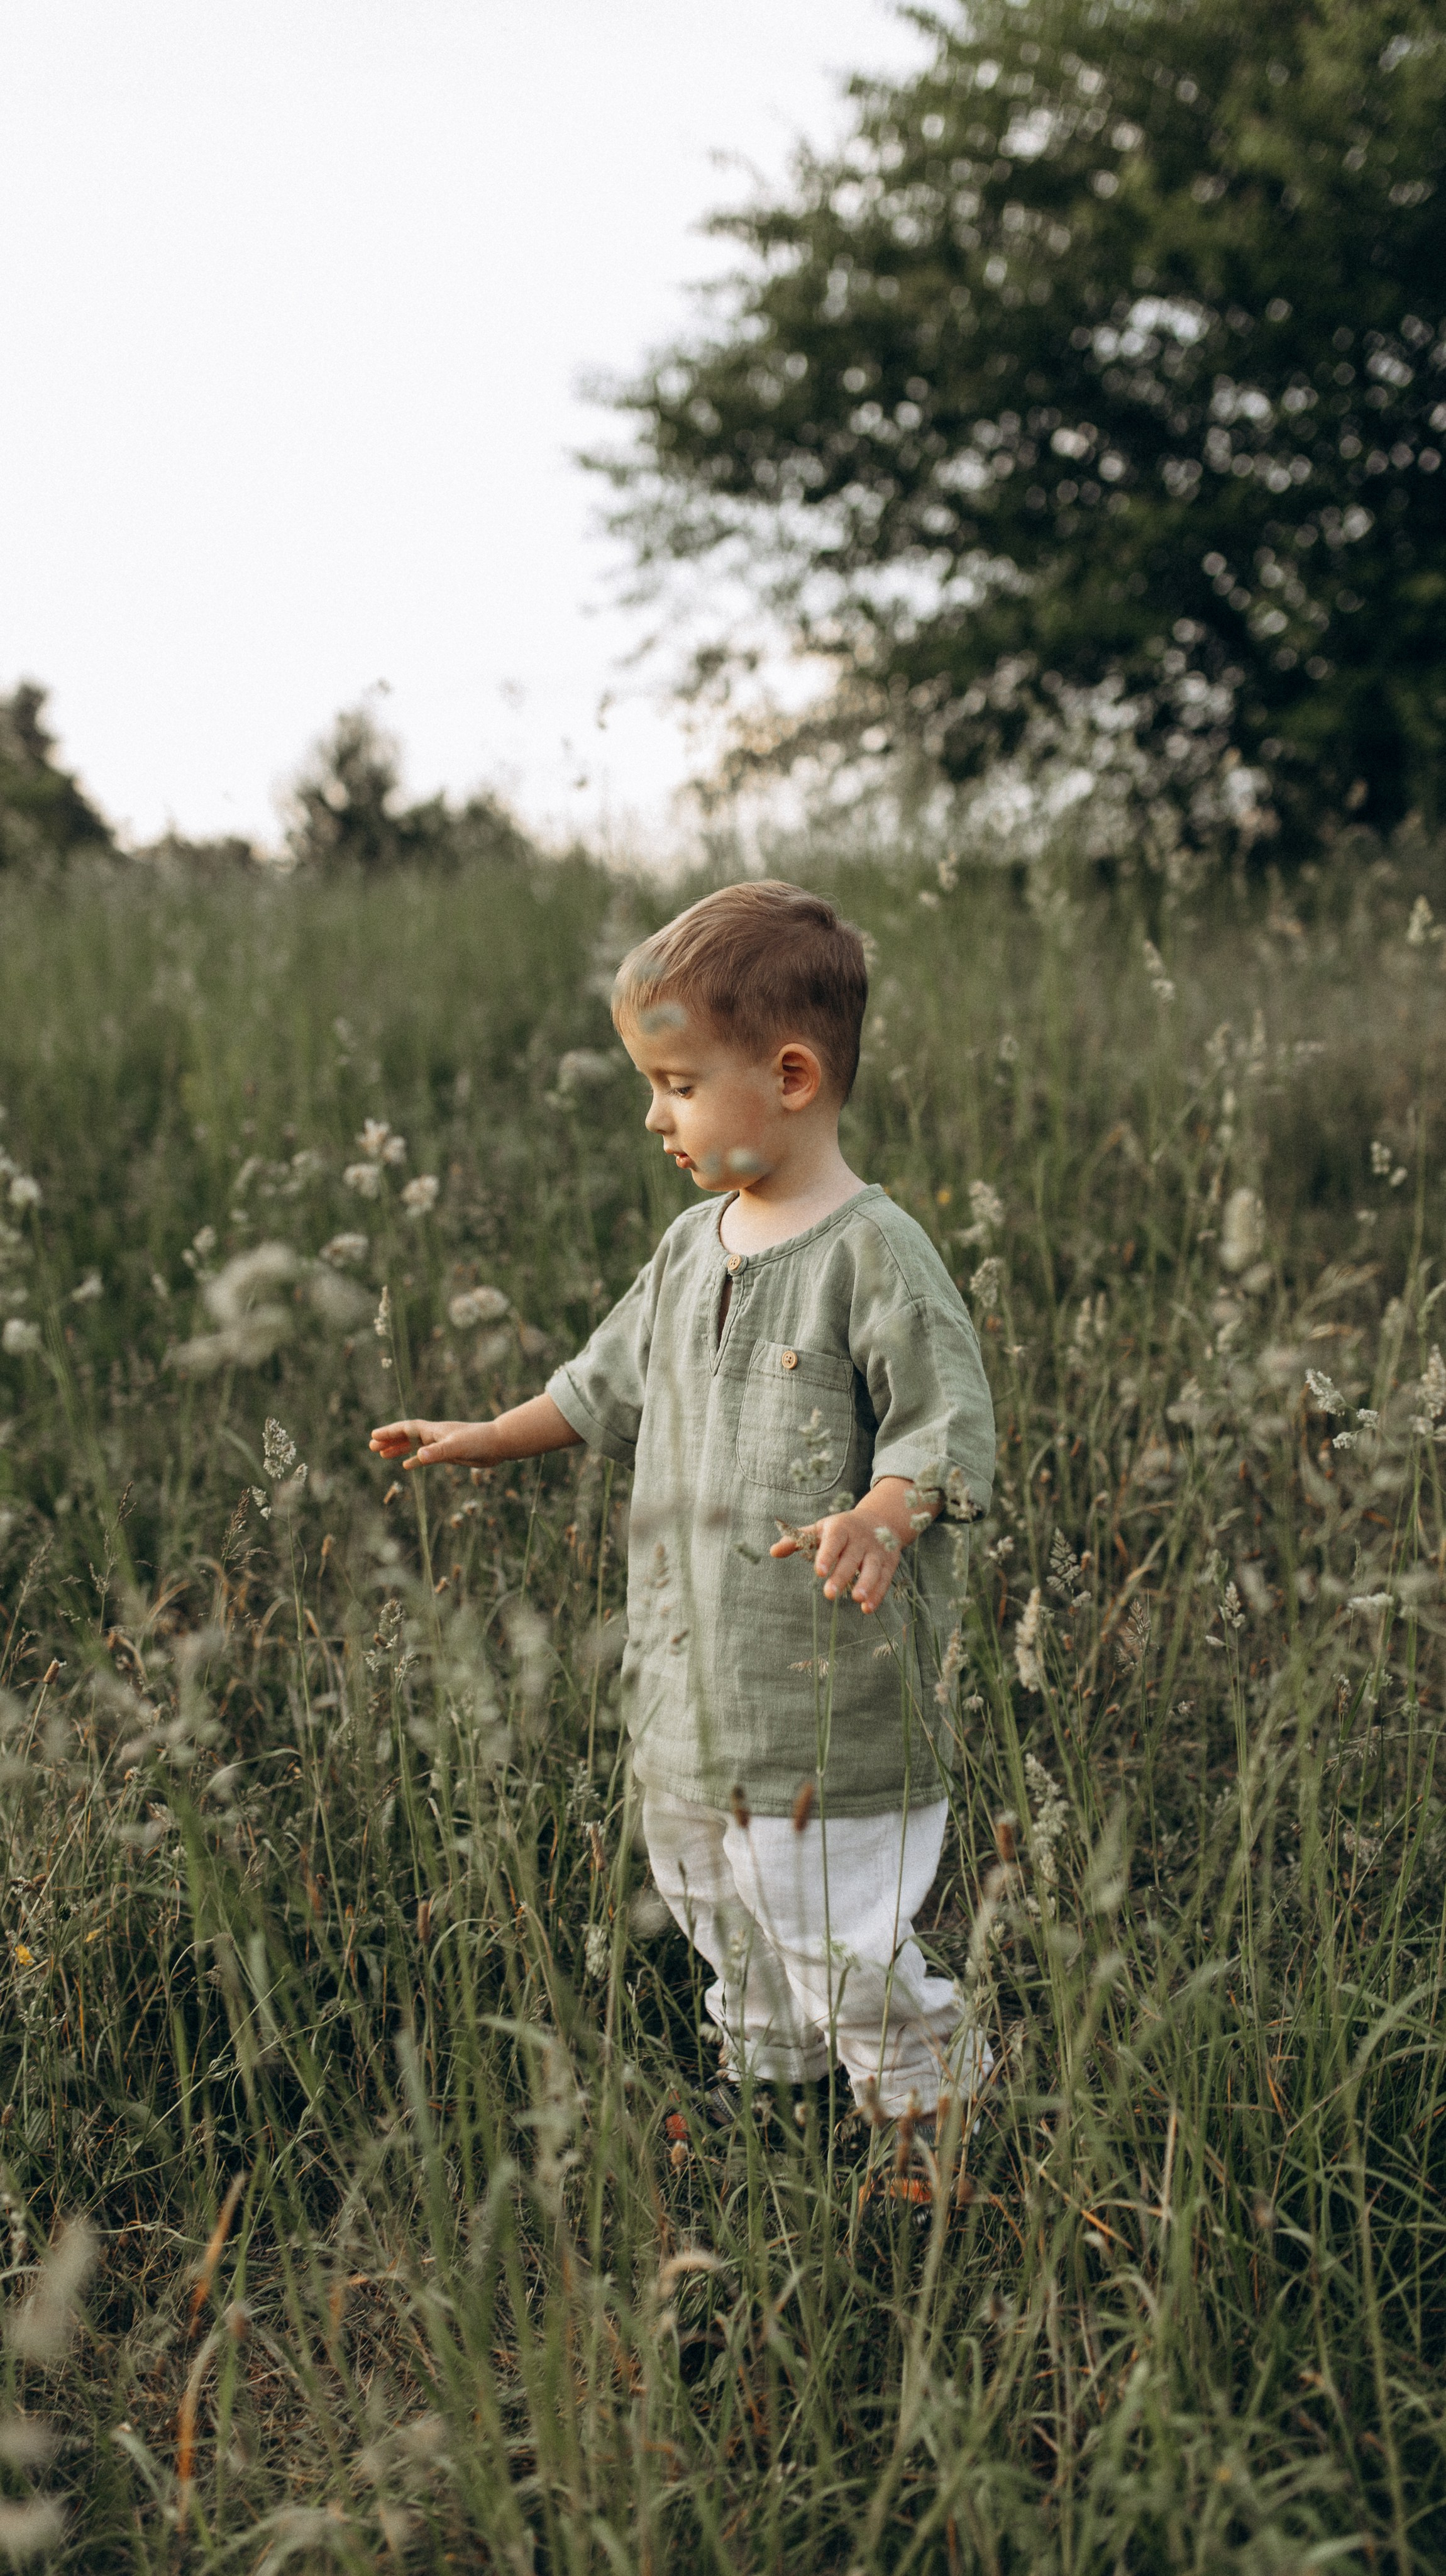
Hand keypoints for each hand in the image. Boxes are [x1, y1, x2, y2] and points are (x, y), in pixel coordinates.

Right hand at [369, 1417, 494, 1469]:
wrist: (498, 1444)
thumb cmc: (478, 1442)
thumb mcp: (456, 1448)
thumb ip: (436, 1453)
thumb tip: (417, 1457)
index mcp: (433, 1431)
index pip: (406, 1429)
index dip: (389, 1432)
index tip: (373, 1436)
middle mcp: (435, 1435)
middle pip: (406, 1435)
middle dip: (388, 1440)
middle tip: (371, 1447)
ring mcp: (441, 1444)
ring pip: (414, 1445)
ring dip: (398, 1449)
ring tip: (382, 1455)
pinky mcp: (448, 1453)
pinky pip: (426, 1456)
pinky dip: (415, 1460)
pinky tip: (406, 1466)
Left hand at [770, 1495, 905, 1615]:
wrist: (880, 1519)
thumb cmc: (841, 1529)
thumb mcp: (820, 1529)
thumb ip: (798, 1540)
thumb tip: (773, 1551)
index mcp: (841, 1528)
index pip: (834, 1541)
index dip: (826, 1555)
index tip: (818, 1572)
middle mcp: (860, 1539)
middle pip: (851, 1558)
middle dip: (842, 1575)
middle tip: (830, 1594)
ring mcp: (876, 1550)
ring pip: (872, 1568)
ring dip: (866, 1584)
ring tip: (857, 1599)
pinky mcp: (889, 1562)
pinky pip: (884, 1578)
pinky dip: (878, 1593)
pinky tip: (868, 1608)